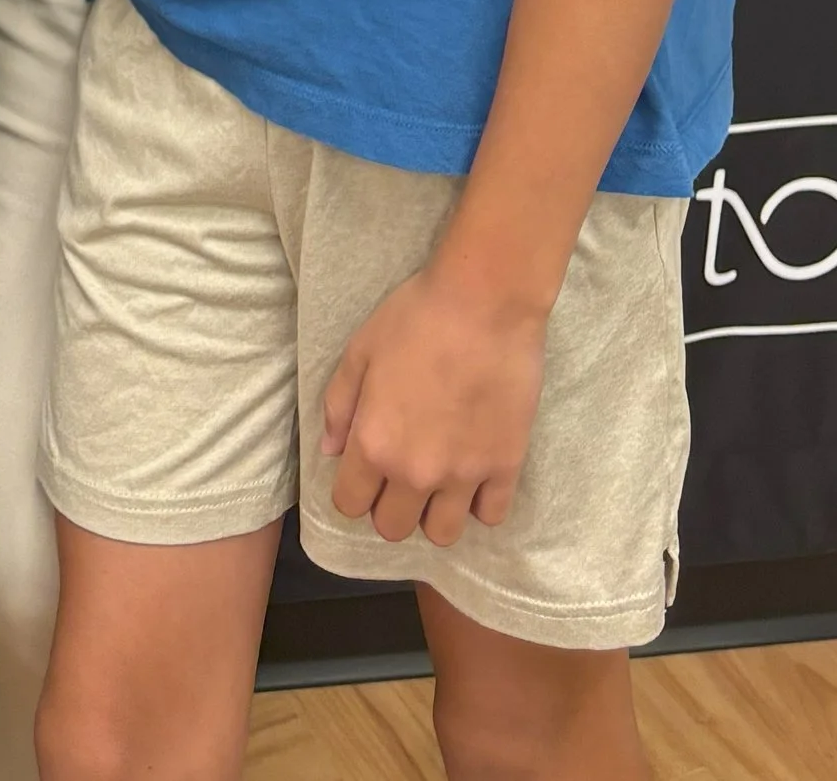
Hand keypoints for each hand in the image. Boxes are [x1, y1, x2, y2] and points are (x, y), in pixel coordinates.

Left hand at [320, 265, 545, 545]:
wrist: (485, 301)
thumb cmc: (415, 317)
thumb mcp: (360, 351)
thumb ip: (339, 405)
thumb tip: (331, 450)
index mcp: (374, 443)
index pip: (350, 504)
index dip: (353, 491)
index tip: (363, 473)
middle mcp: (415, 471)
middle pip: (393, 527)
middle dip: (389, 507)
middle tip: (399, 477)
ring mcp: (464, 474)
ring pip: (441, 534)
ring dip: (434, 514)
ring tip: (438, 484)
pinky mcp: (505, 466)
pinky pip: (490, 516)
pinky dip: (480, 503)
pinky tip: (474, 476)